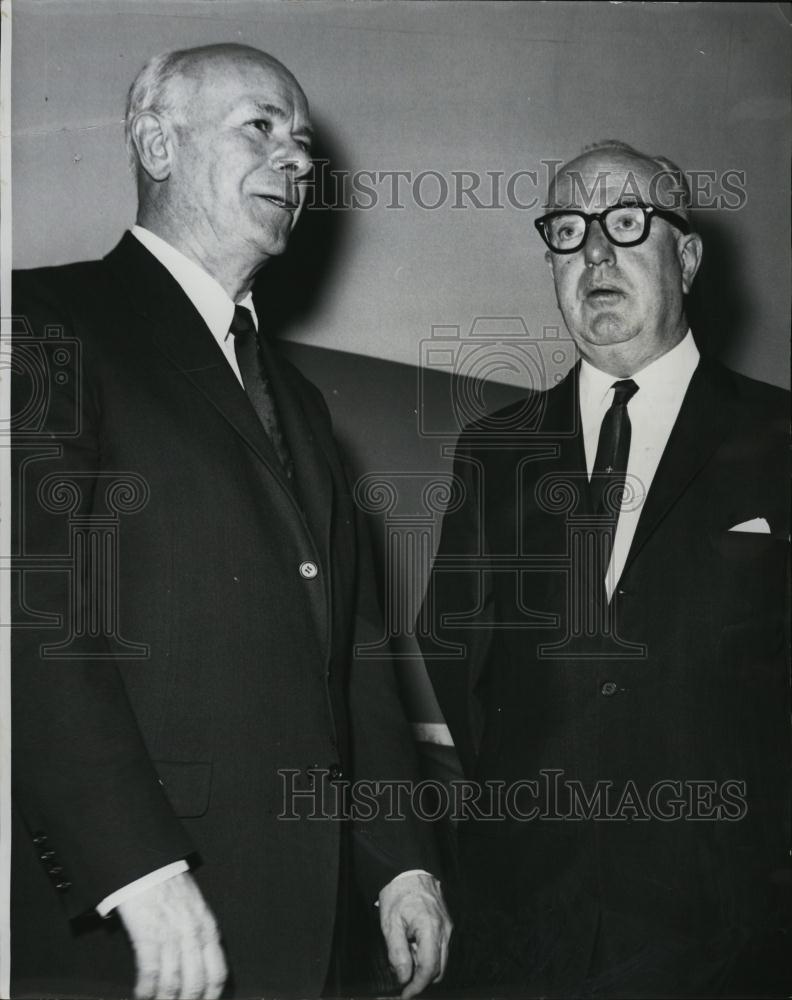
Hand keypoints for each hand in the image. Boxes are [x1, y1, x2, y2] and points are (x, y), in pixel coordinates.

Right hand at [116, 871, 226, 999]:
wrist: (149, 867)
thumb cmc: (171, 887)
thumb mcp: (196, 909)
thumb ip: (201, 935)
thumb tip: (202, 966)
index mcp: (209, 928)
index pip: (217, 974)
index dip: (210, 997)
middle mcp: (193, 935)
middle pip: (195, 984)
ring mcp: (171, 935)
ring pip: (172, 983)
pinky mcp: (148, 935)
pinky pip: (150, 973)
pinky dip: (146, 990)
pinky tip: (142, 996)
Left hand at [378, 872, 452, 998]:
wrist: (408, 870)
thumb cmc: (398, 893)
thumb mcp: (390, 923)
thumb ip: (397, 953)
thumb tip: (404, 977)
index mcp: (431, 928)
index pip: (429, 968)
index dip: (417, 986)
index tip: (405, 994)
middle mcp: (444, 929)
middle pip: (439, 968)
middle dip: (420, 977)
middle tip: (401, 970)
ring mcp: (448, 926)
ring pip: (441, 959)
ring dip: (424, 965)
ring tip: (405, 950)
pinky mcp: (446, 924)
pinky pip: (440, 947)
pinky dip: (427, 953)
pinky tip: (413, 942)